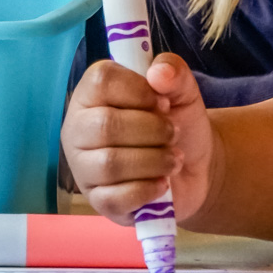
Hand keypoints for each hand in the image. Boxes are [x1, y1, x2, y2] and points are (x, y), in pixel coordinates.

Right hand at [61, 53, 213, 225]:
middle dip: (152, 130)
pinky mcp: (98, 201)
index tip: (163, 102)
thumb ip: (174, 71)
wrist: (194, 167)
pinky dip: (148, 189)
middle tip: (173, 133)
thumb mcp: (182, 91)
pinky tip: (163, 183)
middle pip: (105, 125)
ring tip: (174, 159)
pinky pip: (116, 197)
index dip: (138, 90)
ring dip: (155, 160)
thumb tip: (158, 73)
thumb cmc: (177, 122)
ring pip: (111, 164)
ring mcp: (83, 167)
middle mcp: (78, 128)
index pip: (102, 81)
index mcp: (92, 94)